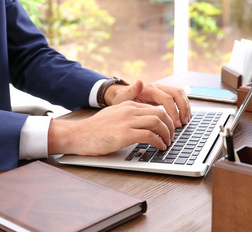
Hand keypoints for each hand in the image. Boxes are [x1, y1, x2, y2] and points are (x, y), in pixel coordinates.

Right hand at [48, 101, 173, 155]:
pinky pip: (149, 135)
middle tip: (172, 136)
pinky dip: (158, 142)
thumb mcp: (114, 112)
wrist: (79, 134)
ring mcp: (127, 122)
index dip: (166, 119)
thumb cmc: (96, 128)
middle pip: (160, 113)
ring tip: (167, 143)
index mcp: (128, 105)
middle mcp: (130, 110)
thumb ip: (128, 108)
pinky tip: (159, 147)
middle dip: (170, 126)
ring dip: (167, 134)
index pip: (155, 108)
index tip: (169, 128)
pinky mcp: (124, 135)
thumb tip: (141, 106)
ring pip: (157, 122)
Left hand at [105, 80, 190, 126]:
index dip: (173, 111)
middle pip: (177, 93)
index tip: (175, 124)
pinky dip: (183, 107)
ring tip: (185, 121)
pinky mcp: (164, 96)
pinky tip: (184, 117)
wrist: (121, 96)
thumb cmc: (122, 100)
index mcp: (149, 89)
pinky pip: (178, 98)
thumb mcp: (123, 98)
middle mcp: (158, 87)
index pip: (167, 98)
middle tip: (183, 122)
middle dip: (183, 108)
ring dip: (185, 107)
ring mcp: (162, 91)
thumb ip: (131, 91)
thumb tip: (139, 82)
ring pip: (180, 94)